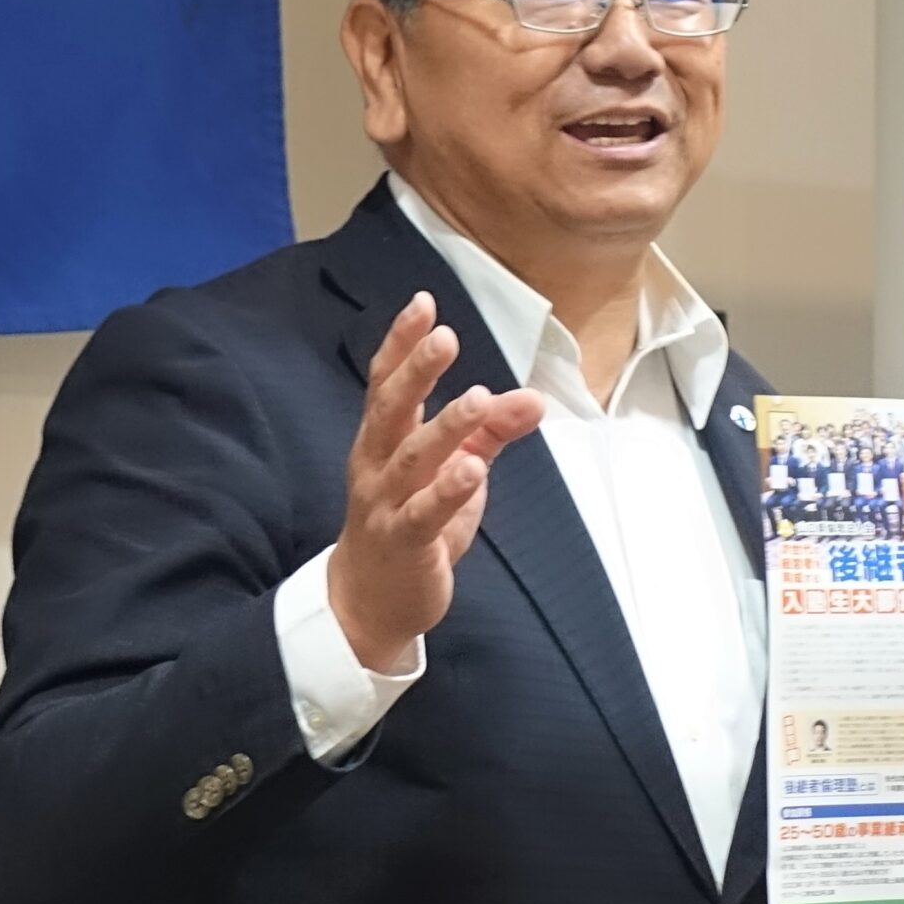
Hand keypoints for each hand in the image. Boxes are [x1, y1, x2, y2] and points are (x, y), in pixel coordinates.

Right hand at [329, 292, 545, 671]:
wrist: (370, 601)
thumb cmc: (411, 524)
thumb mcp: (454, 470)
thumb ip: (489, 432)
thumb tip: (533, 397)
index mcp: (383, 440)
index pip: (387, 382)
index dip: (402, 342)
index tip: (423, 302)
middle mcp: (377, 464)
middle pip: (391, 409)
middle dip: (416, 371)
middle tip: (445, 336)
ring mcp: (385, 504)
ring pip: (412, 459)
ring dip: (445, 428)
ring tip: (476, 398)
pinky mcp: (403, 543)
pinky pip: (423, 514)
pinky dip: (447, 491)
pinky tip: (471, 470)